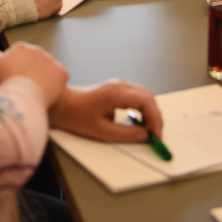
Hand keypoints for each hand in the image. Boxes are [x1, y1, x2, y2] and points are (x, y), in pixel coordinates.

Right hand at [0, 34, 67, 107]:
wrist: (22, 97)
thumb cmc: (4, 81)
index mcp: (22, 47)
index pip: (21, 57)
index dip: (16, 69)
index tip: (14, 80)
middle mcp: (38, 50)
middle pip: (35, 62)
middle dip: (31, 72)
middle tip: (24, 87)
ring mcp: (52, 61)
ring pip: (48, 69)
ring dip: (43, 77)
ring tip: (35, 92)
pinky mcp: (62, 73)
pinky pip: (60, 77)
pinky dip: (56, 84)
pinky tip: (47, 93)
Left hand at [48, 80, 162, 142]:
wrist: (64, 105)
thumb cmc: (78, 117)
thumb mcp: (102, 132)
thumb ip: (126, 134)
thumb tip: (145, 136)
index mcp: (116, 94)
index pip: (145, 102)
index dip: (155, 119)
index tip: (156, 136)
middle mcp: (120, 85)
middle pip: (148, 97)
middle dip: (155, 116)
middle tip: (156, 135)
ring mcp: (119, 85)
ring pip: (145, 95)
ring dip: (151, 112)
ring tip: (150, 130)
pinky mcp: (117, 89)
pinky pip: (137, 95)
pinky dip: (144, 108)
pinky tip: (141, 121)